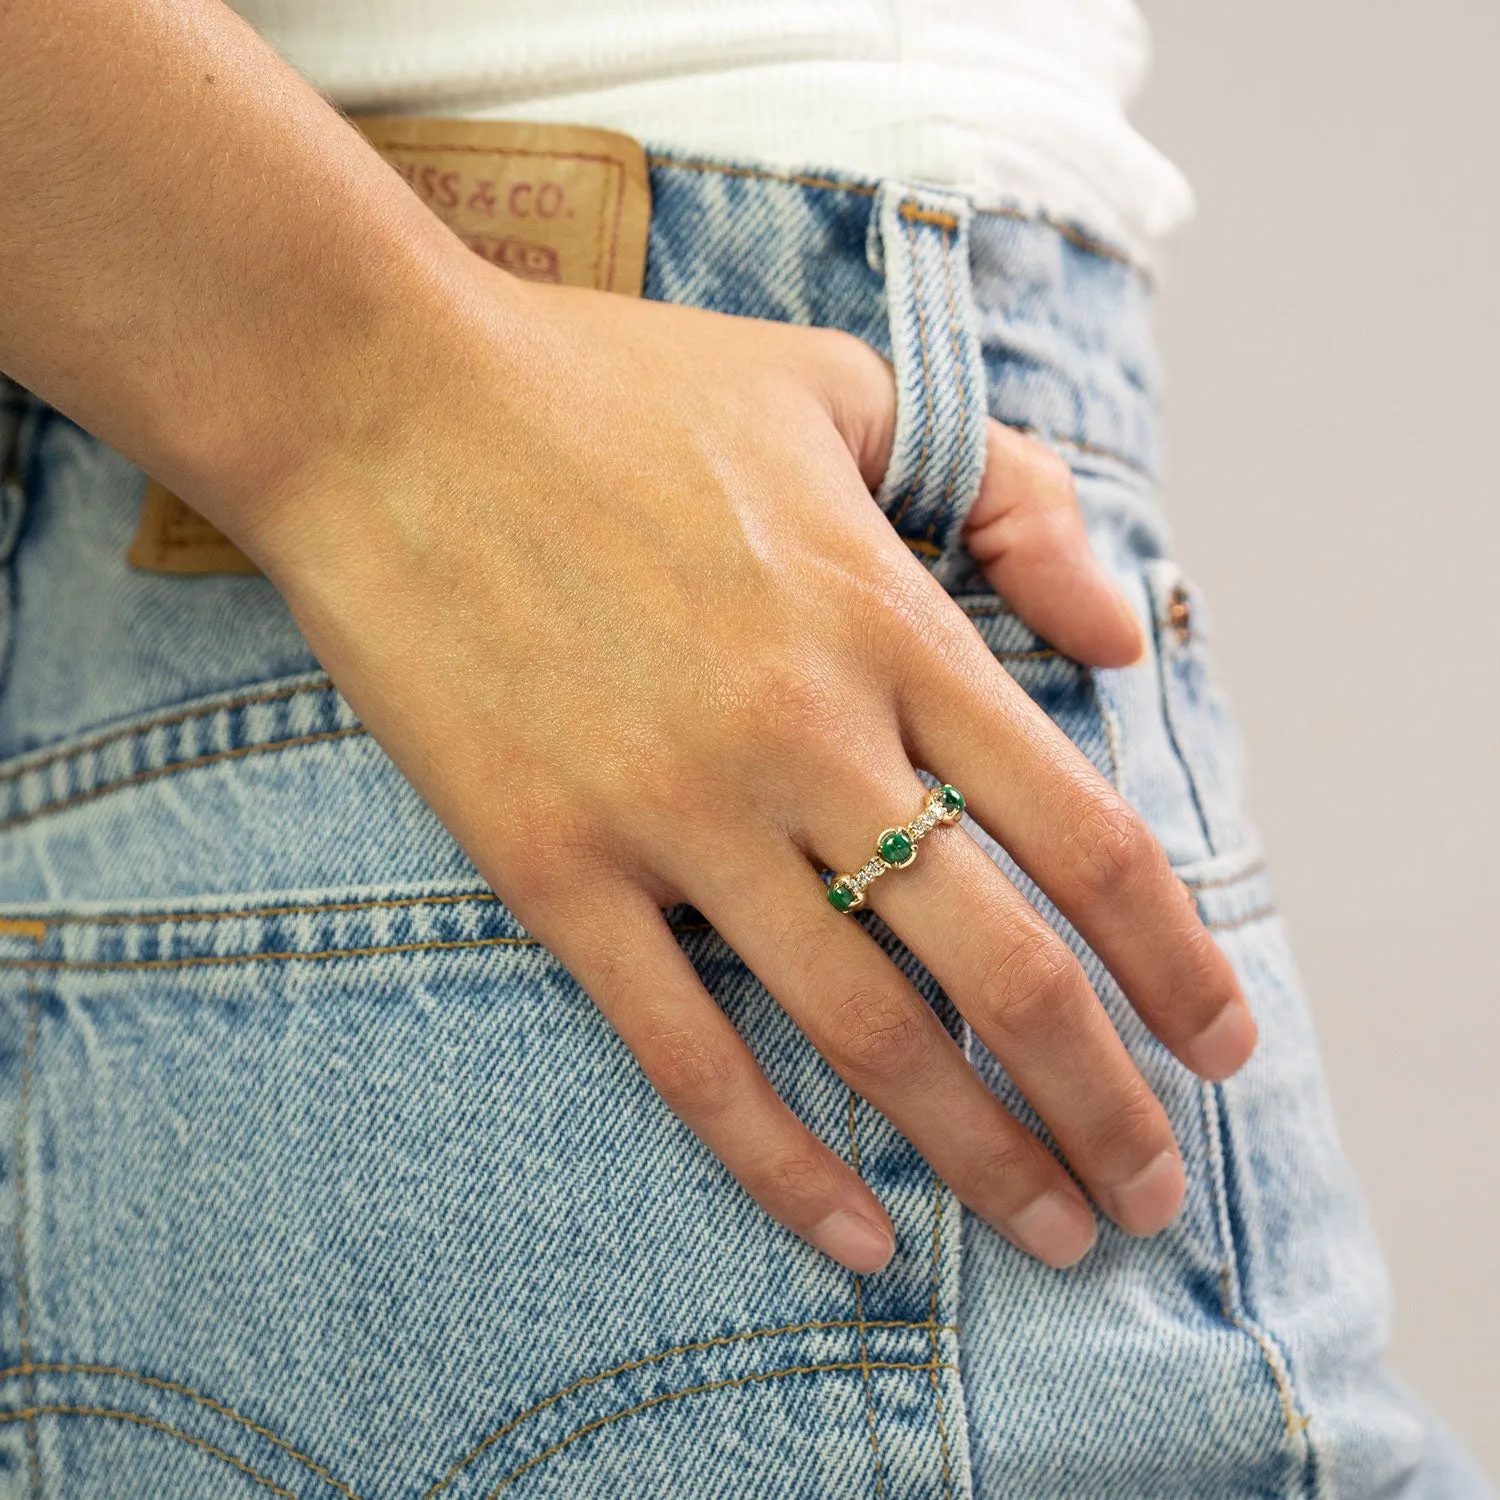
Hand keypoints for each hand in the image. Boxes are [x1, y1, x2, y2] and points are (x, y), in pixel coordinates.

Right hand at [235, 263, 1256, 1273]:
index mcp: (888, 624)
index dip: (1178, 960)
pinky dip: (777, 1160)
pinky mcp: (551, 862)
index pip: (1085, 836)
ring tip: (1052, 1234)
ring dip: (978, 1156)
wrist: (384, 404)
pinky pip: (684, 1047)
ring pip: (865, 1032)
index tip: (1225, 1044)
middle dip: (1104, 1104)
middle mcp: (805, 736)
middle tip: (1154, 1193)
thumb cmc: (617, 389)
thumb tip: (1118, 636)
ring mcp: (674, 812)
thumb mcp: (846, 392)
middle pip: (1005, 968)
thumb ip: (1013, 500)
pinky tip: (852, 1236)